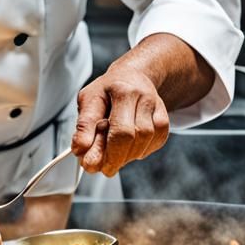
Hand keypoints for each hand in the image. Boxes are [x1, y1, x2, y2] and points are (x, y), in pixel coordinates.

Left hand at [71, 55, 169, 176]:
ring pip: (146, 140)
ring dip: (128, 155)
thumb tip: (80, 150)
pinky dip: (142, 150)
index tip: (90, 164)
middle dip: (116, 157)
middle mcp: (141, 96)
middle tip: (103, 168)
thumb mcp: (88, 100)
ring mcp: (155, 106)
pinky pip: (156, 141)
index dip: (103, 150)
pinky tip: (130, 147)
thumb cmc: (106, 91)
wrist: (131, 76)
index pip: (117, 128)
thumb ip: (84, 125)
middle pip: (132, 135)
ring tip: (114, 154)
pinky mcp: (164, 117)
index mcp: (120, 90)